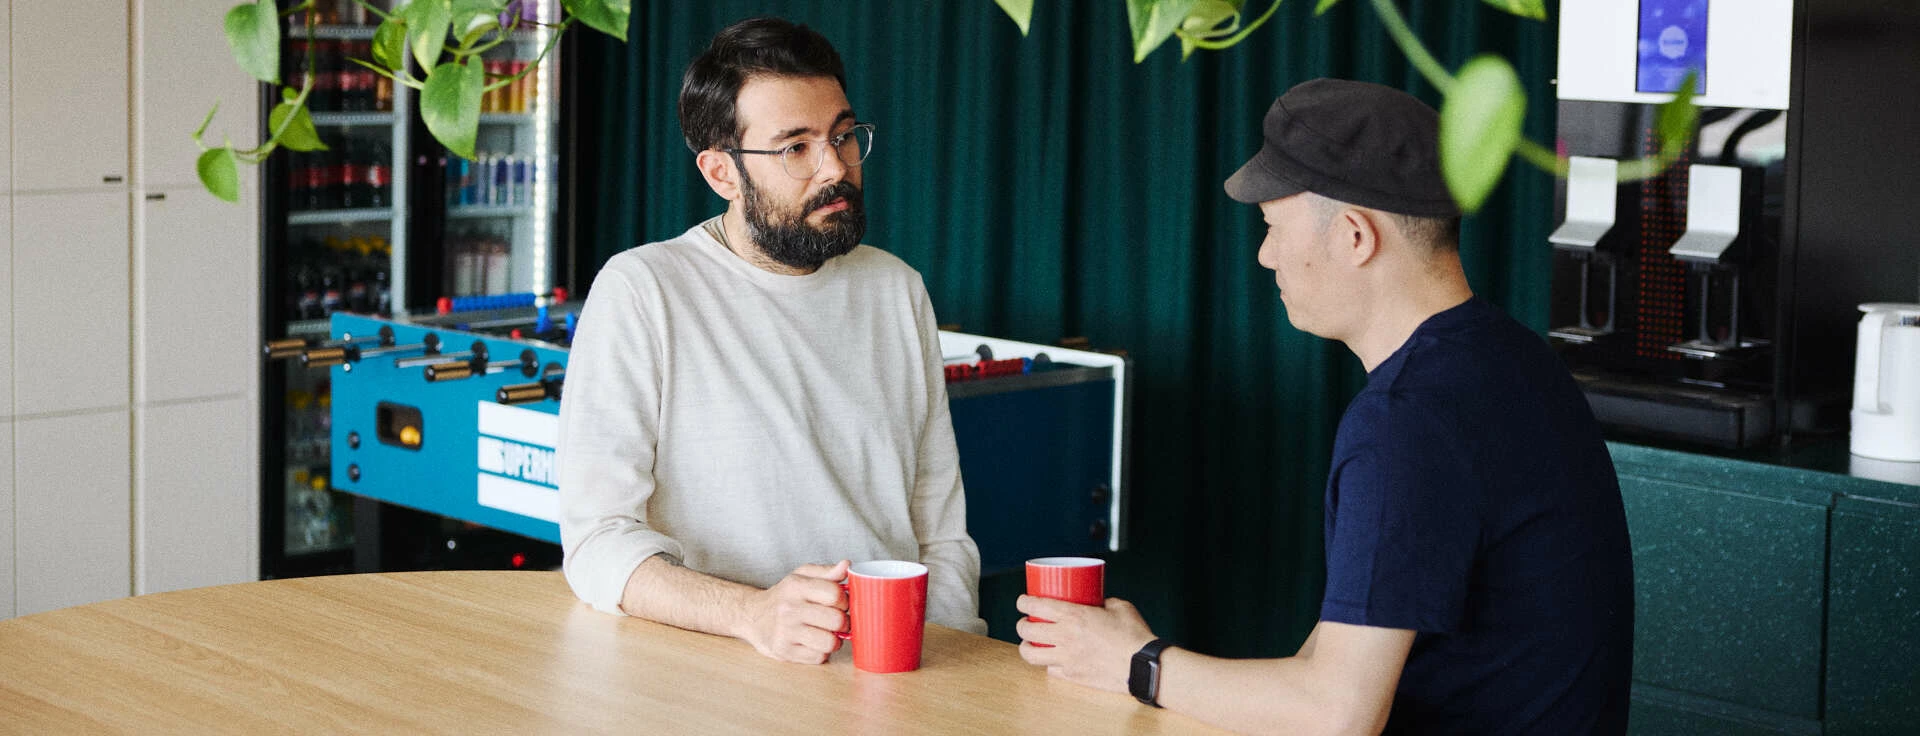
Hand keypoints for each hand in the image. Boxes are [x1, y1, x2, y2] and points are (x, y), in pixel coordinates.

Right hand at [736, 560, 849, 663]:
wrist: (752, 616)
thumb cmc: (783, 597)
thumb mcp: (801, 576)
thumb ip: (826, 571)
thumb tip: (846, 565)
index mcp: (795, 586)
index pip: (835, 594)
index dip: (845, 600)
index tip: (840, 604)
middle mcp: (789, 609)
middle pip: (836, 620)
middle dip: (843, 622)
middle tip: (837, 621)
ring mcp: (785, 632)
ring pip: (830, 642)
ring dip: (834, 640)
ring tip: (827, 633)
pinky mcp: (784, 651)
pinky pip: (818, 657)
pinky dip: (821, 652)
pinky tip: (813, 643)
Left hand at [1015, 595, 1156, 693]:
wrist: (1144, 665)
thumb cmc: (1135, 635)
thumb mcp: (1119, 607)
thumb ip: (1103, 602)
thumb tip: (1096, 601)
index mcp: (1075, 616)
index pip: (1037, 606)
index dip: (1023, 602)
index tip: (1022, 601)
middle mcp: (1066, 637)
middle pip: (1027, 630)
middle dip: (1021, 624)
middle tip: (1024, 622)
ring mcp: (1067, 658)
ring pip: (1031, 654)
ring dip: (1026, 647)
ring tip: (1029, 643)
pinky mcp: (1073, 676)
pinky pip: (1050, 670)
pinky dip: (1048, 664)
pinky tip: (1053, 659)